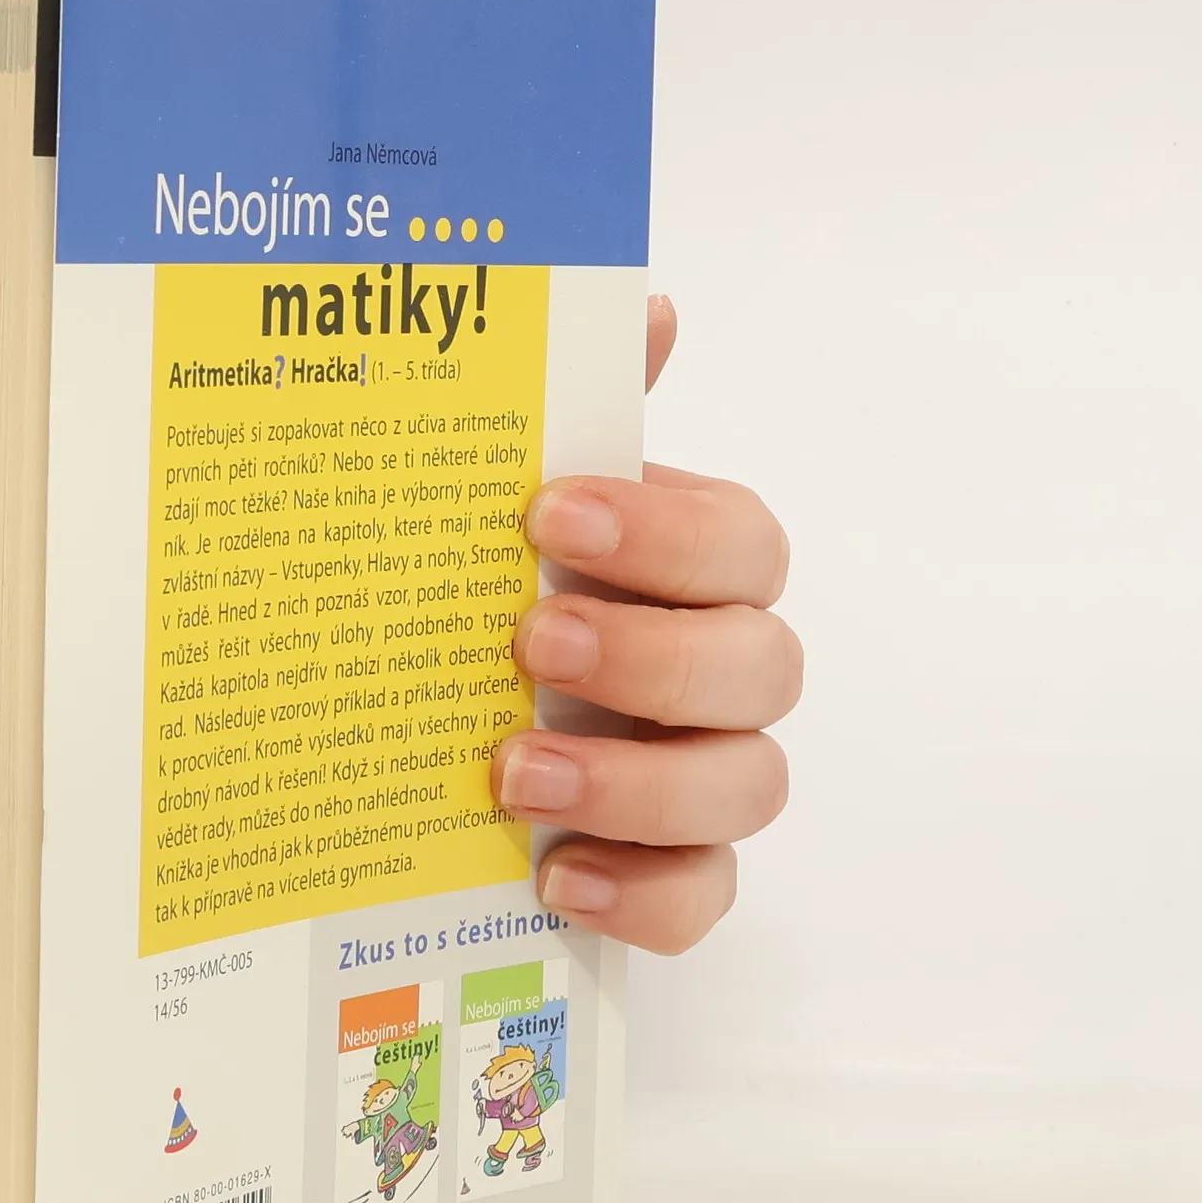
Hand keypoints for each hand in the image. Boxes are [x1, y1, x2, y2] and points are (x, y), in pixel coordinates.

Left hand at [493, 296, 799, 953]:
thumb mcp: (509, 508)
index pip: (741, 543)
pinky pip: (706, 900)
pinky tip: (554, 877)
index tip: (548, 514)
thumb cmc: (495, 598)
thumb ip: (578, 412)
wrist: (438, 738)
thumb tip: (646, 303)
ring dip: (639, 783)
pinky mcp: (674, 876)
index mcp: (691, 572)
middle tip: (530, 643)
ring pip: (751, 786)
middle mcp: (721, 673)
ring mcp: (704, 780)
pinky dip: (643, 896)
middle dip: (653, 656)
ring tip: (514, 775)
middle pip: (763, 667)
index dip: (664, 532)